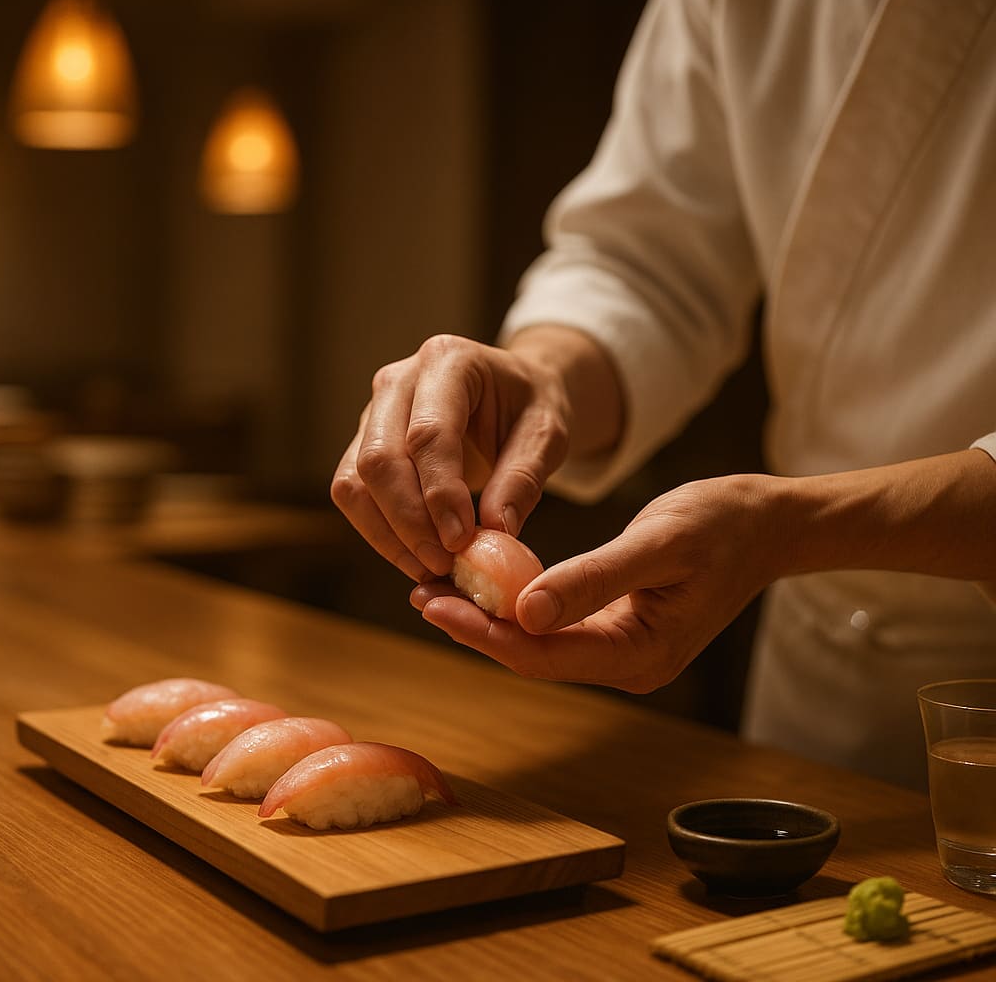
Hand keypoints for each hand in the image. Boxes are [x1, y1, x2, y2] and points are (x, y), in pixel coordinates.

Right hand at [331, 333, 572, 581]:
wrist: (512, 394)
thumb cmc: (530, 408)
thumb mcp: (548, 434)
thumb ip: (524, 477)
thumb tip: (497, 529)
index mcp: (448, 360)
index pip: (428, 433)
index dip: (440, 493)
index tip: (461, 540)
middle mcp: (398, 380)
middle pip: (379, 458)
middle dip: (409, 521)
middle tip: (444, 563)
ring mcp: (374, 411)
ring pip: (353, 481)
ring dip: (387, 534)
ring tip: (430, 567)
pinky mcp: (362, 443)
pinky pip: (352, 494)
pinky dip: (378, 533)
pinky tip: (414, 557)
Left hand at [411, 475, 780, 691]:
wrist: (767, 525)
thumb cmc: (722, 525)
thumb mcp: (659, 543)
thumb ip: (593, 579)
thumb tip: (525, 612)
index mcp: (641, 654)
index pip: (544, 654)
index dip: (483, 632)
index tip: (434, 603)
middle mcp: (628, 664)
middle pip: (534, 654)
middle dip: (475, 626)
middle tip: (421, 592)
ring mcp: (623, 650)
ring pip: (541, 641)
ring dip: (490, 616)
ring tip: (437, 587)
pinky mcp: (618, 628)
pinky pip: (557, 624)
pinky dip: (518, 604)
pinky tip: (485, 582)